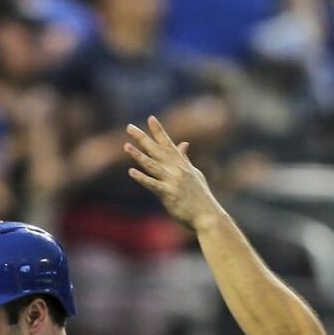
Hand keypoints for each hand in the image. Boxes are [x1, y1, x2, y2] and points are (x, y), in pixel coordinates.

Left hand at [123, 115, 219, 229]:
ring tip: (126, 146)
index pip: (168, 143)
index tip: (150, 118)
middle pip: (156, 150)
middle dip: (142, 138)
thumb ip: (185, 159)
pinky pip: (153, 185)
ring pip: (152, 165)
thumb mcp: (195, 174)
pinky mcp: (169, 195)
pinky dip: (142, 178)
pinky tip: (131, 172)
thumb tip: (184, 144)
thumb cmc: (201, 197)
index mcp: (182, 164)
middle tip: (129, 127)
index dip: (159, 131)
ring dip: (138, 155)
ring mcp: (173, 181)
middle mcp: (177, 169)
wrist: (208, 216)